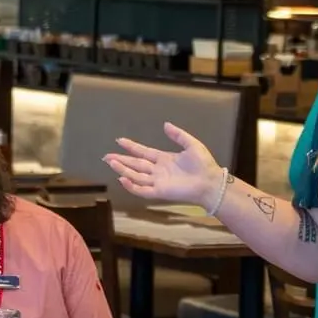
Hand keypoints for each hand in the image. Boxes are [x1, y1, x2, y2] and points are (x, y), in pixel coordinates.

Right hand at [103, 123, 222, 204]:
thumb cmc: (204, 164)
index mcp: (165, 159)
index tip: (120, 140)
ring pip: (136, 176)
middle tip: (106, 156)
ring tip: (111, 162)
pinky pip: (142, 190)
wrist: (210, 181)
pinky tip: (122, 179)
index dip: (132, 147)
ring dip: (123, 170)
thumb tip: (165, 124)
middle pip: (136, 165)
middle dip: (121, 160)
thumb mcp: (191, 144)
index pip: (143, 152)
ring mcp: (158, 182)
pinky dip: (132, 186)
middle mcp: (158, 171)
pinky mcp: (160, 192)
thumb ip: (178, 135)